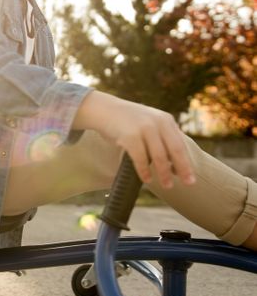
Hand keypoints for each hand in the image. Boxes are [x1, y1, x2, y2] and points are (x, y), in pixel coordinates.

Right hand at [73, 91, 195, 188]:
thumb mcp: (149, 122)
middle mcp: (157, 122)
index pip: (181, 144)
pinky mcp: (130, 136)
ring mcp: (144, 128)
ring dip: (164, 173)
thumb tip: (175, 165)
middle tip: (187, 183)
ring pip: (159, 156)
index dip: (187, 162)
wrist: (105, 109)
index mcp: (165, 119)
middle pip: (175, 150)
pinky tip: (147, 179)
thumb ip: (162, 137)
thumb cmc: (127, 121)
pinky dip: (145, 171)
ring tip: (167, 185)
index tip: (190, 178)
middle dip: (182, 169)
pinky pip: (141, 158)